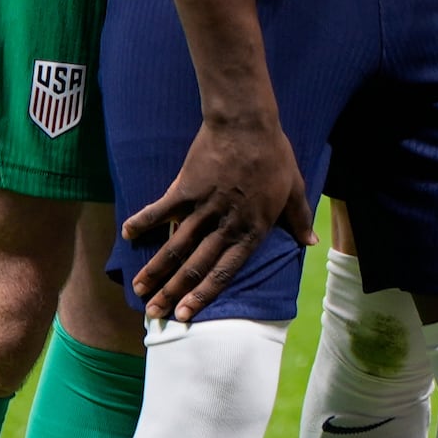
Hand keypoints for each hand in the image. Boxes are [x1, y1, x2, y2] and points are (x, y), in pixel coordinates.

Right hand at [124, 109, 310, 321]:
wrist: (248, 123)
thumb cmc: (274, 155)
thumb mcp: (294, 189)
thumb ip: (298, 219)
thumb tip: (310, 243)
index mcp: (253, 230)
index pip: (225, 272)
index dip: (204, 295)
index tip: (186, 315)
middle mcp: (226, 225)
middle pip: (195, 267)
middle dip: (173, 293)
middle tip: (154, 314)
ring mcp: (204, 208)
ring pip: (175, 247)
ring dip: (155, 271)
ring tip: (139, 290)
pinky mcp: (186, 189)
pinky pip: (160, 211)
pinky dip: (143, 222)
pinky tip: (127, 235)